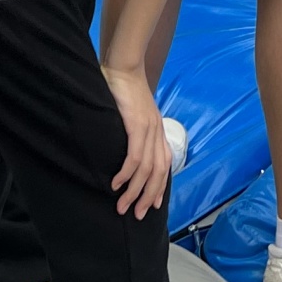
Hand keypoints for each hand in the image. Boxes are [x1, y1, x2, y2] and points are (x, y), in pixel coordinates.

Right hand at [104, 63, 174, 218]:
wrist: (125, 66)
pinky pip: (134, 156)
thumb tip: (124, 150)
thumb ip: (134, 131)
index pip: (164, 165)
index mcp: (157, 130)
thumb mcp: (133, 114)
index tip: (154, 205)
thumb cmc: (124, 90)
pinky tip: (117, 184)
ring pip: (146, 169)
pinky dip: (126, 173)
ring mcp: (148, 128)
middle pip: (158, 173)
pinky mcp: (136, 124)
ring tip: (123, 206)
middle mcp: (157, 132)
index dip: (160, 187)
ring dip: (135, 191)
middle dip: (148, 197)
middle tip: (137, 215)